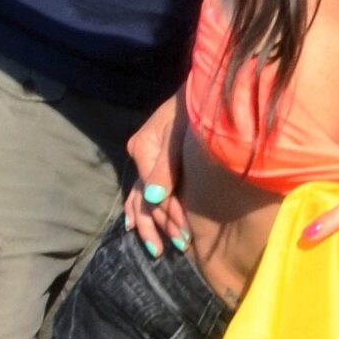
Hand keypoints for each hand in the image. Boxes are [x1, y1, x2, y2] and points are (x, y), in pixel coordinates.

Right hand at [122, 96, 188, 257]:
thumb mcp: (181, 133)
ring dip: (149, 225)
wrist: (205, 89)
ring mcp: (145, 159)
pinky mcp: (154, 161)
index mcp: (144, 148)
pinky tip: (133, 226)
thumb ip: (167, 165)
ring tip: (159, 249)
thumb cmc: (196, 107)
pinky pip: (138, 191)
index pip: (154, 191)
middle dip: (162, 225)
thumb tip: (154, 196)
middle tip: (180, 246)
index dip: (171, 214)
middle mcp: (141, 156)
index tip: (186, 234)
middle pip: (146, 199)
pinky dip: (137, 209)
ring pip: (139, 199)